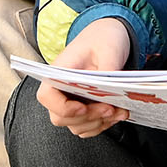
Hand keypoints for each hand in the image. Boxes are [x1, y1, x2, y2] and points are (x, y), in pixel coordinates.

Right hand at [37, 19, 134, 137]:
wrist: (107, 38)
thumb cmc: (102, 39)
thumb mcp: (108, 48)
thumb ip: (108, 69)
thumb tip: (112, 91)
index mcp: (58, 72)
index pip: (47, 96)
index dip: (62, 107)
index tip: (84, 107)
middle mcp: (60, 90)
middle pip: (61, 117)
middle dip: (88, 118)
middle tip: (110, 108)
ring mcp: (70, 101)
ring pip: (76, 126)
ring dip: (98, 123)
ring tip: (119, 111)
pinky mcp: (83, 108)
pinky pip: (88, 127)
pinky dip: (102, 125)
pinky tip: (116, 113)